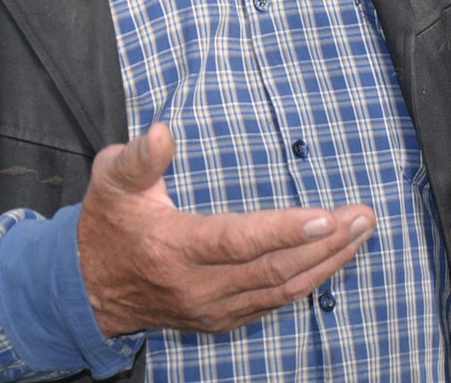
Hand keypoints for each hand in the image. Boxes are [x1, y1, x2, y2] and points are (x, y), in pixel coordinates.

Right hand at [75, 121, 374, 337]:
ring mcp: (211, 309)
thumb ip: (139, 156)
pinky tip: (331, 261)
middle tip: (364, 217)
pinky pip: (272, 303)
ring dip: (327, 264)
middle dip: (327, 244)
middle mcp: (198, 287)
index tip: (327, 217)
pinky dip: (307, 282)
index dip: (286, 231)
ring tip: (360, 235)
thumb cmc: (106, 224)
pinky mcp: (219, 319)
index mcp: (174, 249)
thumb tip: (164, 131)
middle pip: (274, 270)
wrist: (86, 288)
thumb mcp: (110, 180)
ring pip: (280, 290)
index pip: (239, 241)